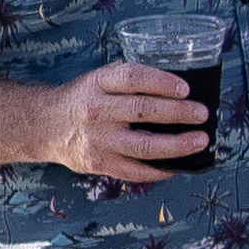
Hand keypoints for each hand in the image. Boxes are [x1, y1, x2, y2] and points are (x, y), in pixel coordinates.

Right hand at [41, 64, 211, 183]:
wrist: (46, 125)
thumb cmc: (84, 98)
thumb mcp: (99, 78)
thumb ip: (130, 80)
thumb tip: (176, 87)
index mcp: (98, 82)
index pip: (133, 78)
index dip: (161, 82)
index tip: (185, 89)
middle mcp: (96, 110)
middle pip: (142, 111)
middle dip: (178, 113)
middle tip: (202, 114)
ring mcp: (97, 139)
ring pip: (143, 145)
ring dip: (177, 145)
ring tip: (199, 141)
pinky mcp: (98, 163)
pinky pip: (134, 171)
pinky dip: (158, 170)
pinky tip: (176, 166)